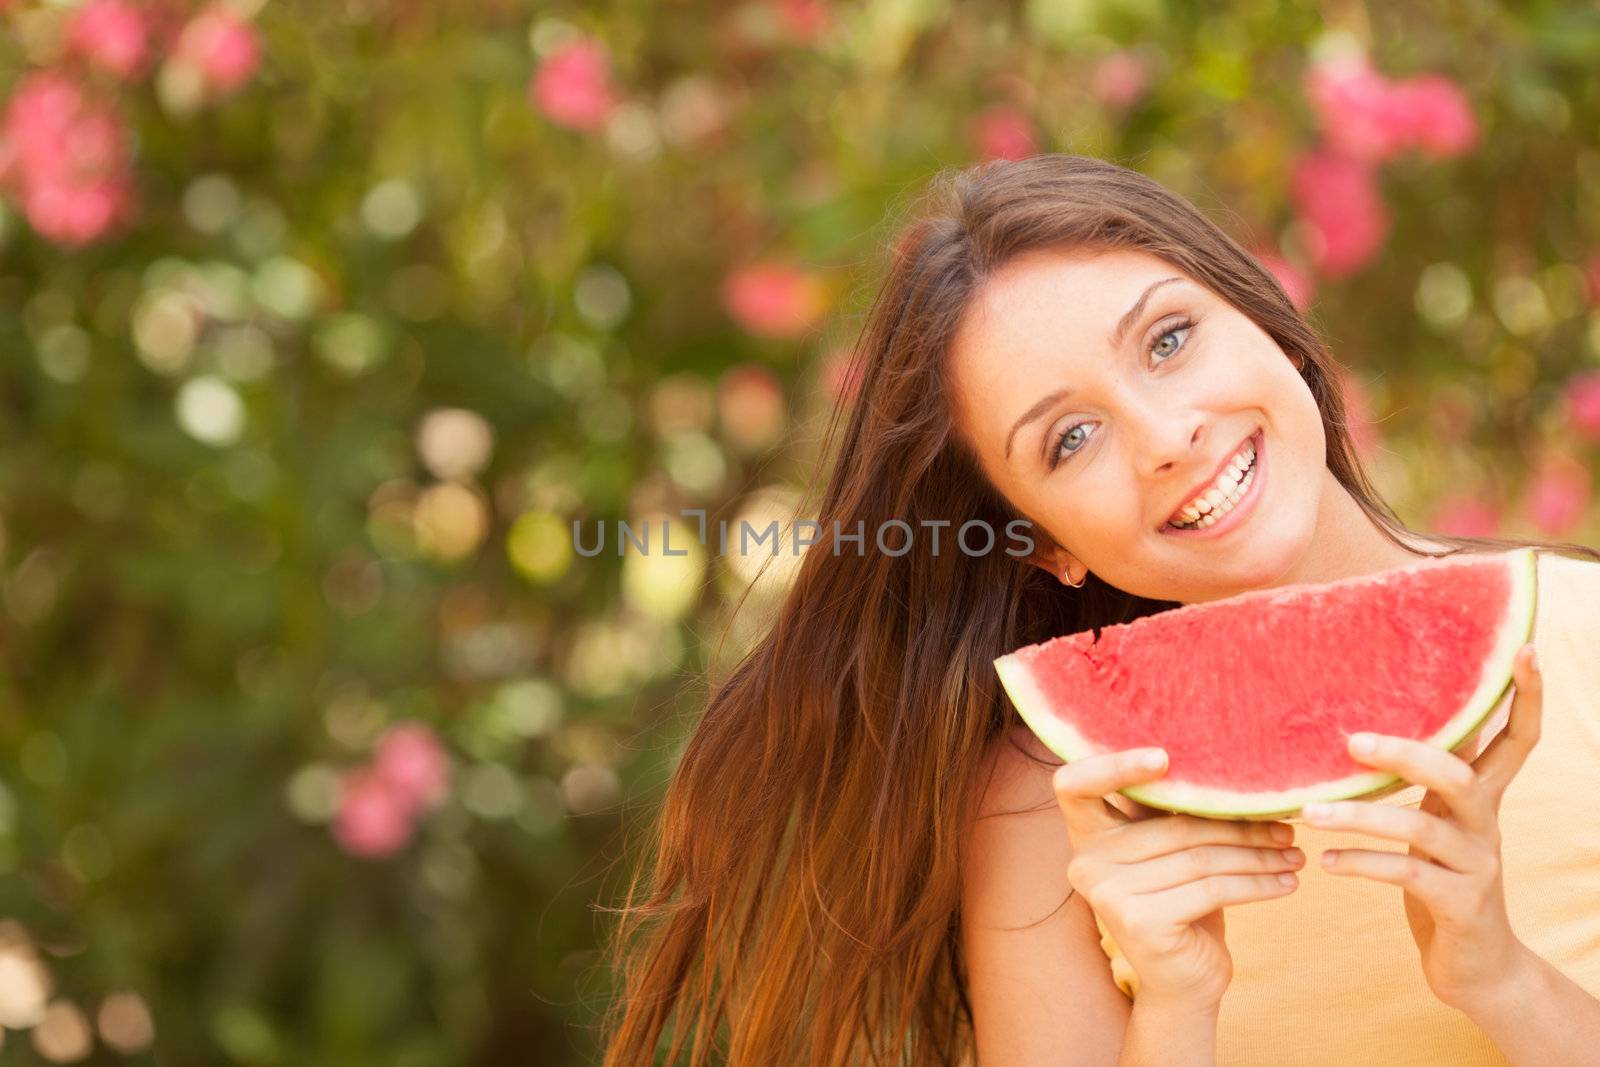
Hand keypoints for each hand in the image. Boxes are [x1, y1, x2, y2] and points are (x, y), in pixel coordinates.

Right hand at [1053, 748, 1302, 1010]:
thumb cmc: (1182, 904)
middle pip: (1173, 826)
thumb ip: (1169, 813)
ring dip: (1256, 855)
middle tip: (1286, 826)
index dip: (1112, 765)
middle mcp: (1085, 861)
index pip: (1074, 784)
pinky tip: (1286, 883)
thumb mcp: (1169, 854)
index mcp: (1086, 835)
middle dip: (1237, 826)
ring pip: (1199, 858)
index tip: (1164, 756)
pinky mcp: (1140, 922)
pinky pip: (1211, 889)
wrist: (1182, 982)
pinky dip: (1257, 884)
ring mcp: (1108, 893)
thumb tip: (1227, 762)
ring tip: (1293, 853)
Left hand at [1303, 642, 1542, 1012]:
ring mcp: (1476, 865)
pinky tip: (1327, 864)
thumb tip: (1371, 717)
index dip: (1527, 696)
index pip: (1518, 739)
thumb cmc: (1439, 879)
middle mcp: (1486, 823)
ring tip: (1309, 812)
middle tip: (1350, 741)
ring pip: (1421, 827)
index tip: (1526, 648)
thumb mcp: (1435, 822)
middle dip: (1406, 754)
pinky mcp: (1459, 904)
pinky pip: (1407, 875)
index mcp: (1482, 797)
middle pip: (1459, 774)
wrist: (1475, 966)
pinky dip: (1363, 864)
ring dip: (1360, 817)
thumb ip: (1419, 778)